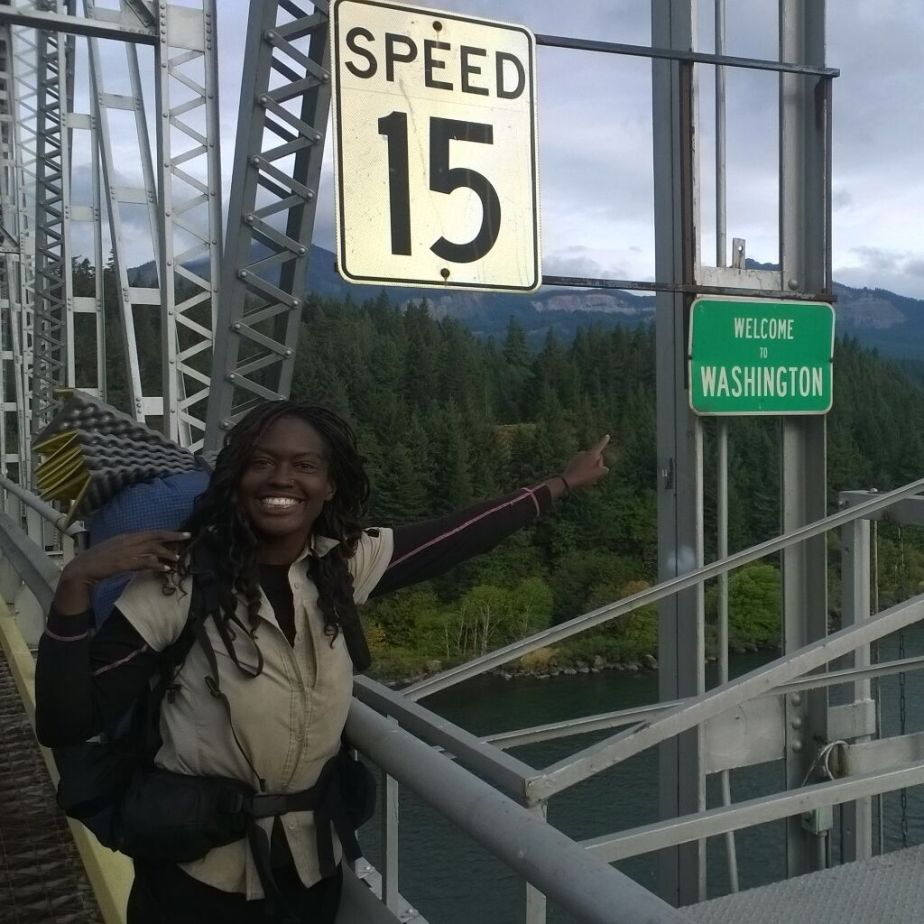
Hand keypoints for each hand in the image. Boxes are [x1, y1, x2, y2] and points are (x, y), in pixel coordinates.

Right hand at [60, 529, 191, 588]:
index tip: (181, 533)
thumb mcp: (115, 547)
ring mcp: (127, 551)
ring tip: (178, 559)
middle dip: (173, 537)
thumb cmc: (97, 559)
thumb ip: (130, 546)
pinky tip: (165, 569)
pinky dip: (157, 565)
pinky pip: (145, 562)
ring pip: (153, 549)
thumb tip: (145, 549)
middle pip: (155, 536)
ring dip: (167, 554)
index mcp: (126, 536)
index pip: (151, 532)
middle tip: (188, 538)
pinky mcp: (125, 563)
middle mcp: (129, 540)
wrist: (82, 568)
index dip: (167, 532)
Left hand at [561, 435, 610, 491]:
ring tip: (587, 476)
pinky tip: (582, 475)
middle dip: (597, 463)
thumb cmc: (583, 476)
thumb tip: (604, 468)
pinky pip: (582, 462)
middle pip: (595, 456)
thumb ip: (604, 470)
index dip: (604, 441)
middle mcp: (584, 453)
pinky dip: (584, 467)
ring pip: (588, 460)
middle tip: (595, 474)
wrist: (567, 480)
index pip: (600, 446)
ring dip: (590, 466)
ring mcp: (578, 456)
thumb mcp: (597, 474)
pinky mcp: (573, 460)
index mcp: (591, 454)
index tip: (607, 435)